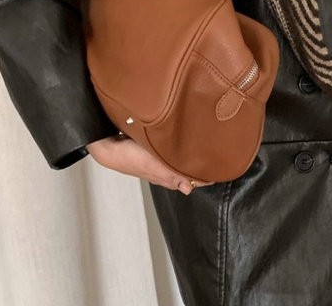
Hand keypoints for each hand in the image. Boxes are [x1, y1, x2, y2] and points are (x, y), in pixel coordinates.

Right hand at [86, 133, 214, 194]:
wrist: (109, 148)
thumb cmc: (130, 157)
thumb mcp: (152, 165)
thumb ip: (171, 175)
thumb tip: (189, 188)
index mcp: (166, 176)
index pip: (192, 179)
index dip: (205, 176)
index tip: (222, 170)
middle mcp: (164, 170)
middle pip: (188, 171)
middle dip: (202, 166)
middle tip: (219, 157)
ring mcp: (158, 162)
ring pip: (180, 162)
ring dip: (192, 158)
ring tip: (207, 149)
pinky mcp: (153, 153)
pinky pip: (171, 154)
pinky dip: (181, 151)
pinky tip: (186, 143)